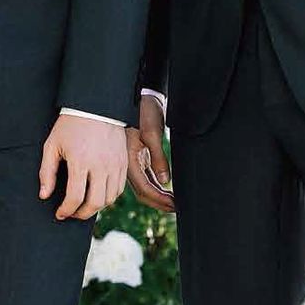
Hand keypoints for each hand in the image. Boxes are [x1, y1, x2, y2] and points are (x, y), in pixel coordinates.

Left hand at [39, 115, 127, 221]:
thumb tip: (44, 196)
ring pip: (109, 199)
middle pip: (95, 203)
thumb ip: (47, 172)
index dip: (66, 210)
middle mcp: (100, 166)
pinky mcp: (123, 163)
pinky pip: (119, 189)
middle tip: (71, 214)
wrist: (96, 107)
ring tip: (83, 206)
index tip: (60, 213)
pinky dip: (108, 198)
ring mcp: (114, 165)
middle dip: (81, 214)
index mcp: (80, 161)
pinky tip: (97, 195)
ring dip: (96, 208)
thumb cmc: (70, 126)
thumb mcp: (52, 145)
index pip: (75, 197)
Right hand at [126, 94, 173, 213]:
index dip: (160, 200)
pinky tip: (165, 188)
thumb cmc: (142, 111)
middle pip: (142, 191)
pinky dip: (155, 185)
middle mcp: (127, 163)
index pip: (144, 188)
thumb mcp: (151, 132)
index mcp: (128, 158)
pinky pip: (145, 176)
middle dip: (159, 203)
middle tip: (176, 208)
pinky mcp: (138, 155)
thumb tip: (164, 180)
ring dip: (157, 196)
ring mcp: (132, 160)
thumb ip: (157, 157)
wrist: (136, 95)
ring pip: (143, 185)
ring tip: (173, 203)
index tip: (175, 205)